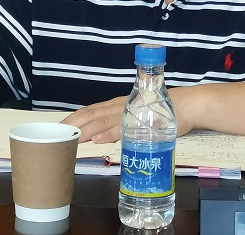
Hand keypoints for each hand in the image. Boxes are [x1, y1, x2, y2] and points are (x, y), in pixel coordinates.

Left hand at [62, 89, 196, 144]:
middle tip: (57, 135)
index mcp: (117, 105)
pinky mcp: (143, 121)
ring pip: (104, 121)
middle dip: (74, 124)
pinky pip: (124, 127)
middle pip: (92, 114)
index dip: (74, 118)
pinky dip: (110, 133)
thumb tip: (101, 136)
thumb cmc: (161, 110)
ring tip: (71, 137)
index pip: (90, 110)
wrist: (187, 105)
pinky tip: (99, 139)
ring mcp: (131, 113)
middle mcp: (120, 106)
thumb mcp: (136, 115)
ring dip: (86, 130)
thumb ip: (120, 124)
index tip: (59, 127)